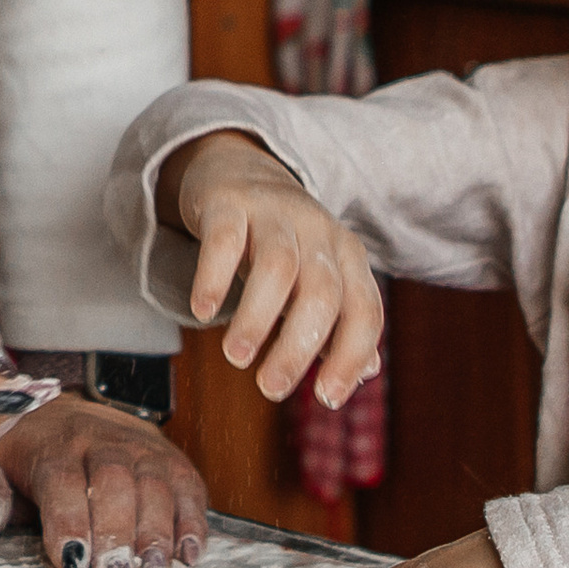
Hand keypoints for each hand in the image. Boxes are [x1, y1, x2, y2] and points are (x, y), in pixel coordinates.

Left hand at [0, 396, 210, 567]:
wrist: (56, 410)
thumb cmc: (18, 450)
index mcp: (50, 444)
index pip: (61, 479)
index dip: (69, 521)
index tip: (72, 564)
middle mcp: (99, 438)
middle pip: (114, 480)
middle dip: (119, 532)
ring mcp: (138, 444)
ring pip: (154, 481)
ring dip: (158, 530)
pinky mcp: (166, 454)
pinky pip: (186, 482)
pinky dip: (193, 518)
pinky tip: (190, 554)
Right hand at [162, 132, 383, 406]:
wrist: (239, 168)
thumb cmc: (283, 241)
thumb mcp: (318, 277)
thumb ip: (340, 323)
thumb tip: (366, 372)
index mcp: (347, 255)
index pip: (364, 310)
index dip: (350, 356)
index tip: (326, 399)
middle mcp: (318, 231)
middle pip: (321, 292)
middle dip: (298, 347)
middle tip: (270, 389)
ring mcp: (275, 213)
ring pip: (277, 266)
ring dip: (257, 318)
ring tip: (236, 357)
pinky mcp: (230, 203)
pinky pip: (225, 238)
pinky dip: (214, 277)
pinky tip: (202, 310)